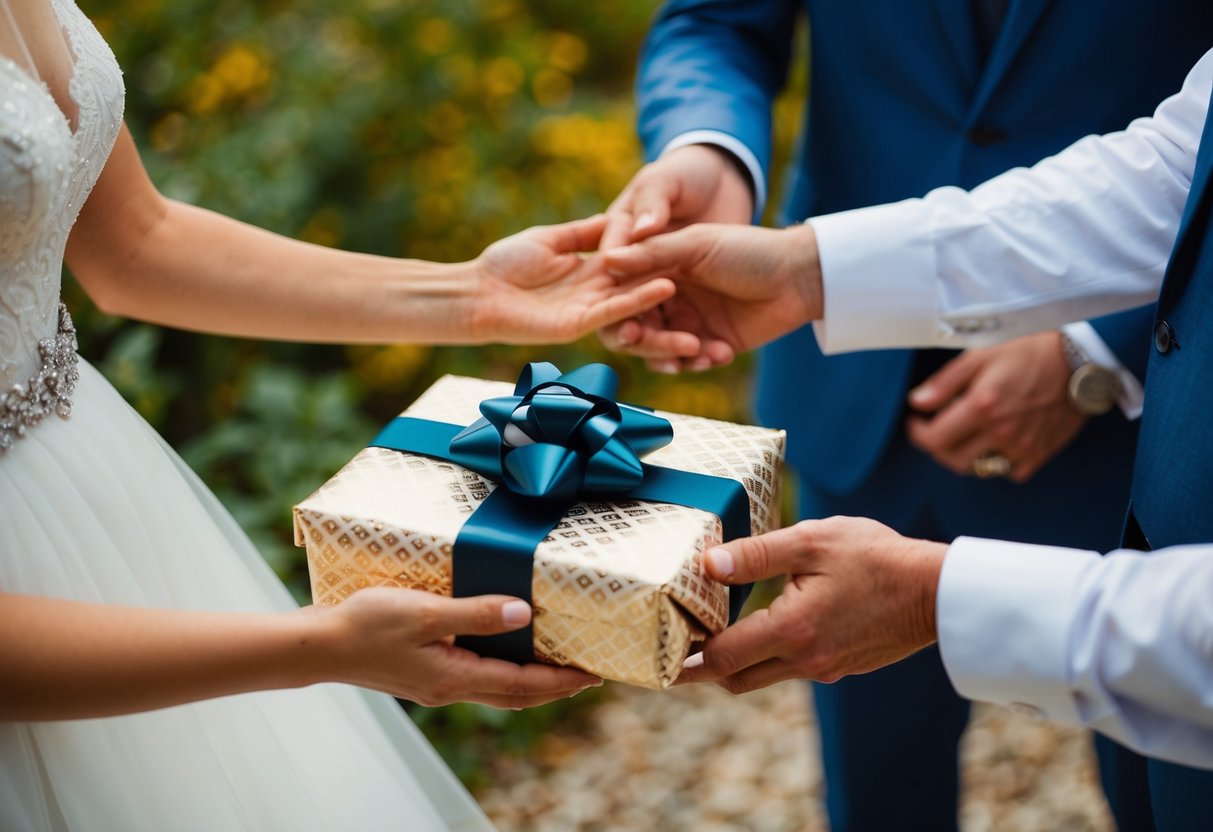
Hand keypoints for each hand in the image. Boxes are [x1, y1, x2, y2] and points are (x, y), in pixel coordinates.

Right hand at [318, 588, 601, 708]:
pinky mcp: (423, 674)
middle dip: (553, 687)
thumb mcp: (426, 613)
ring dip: (529, 680)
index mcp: (456, 678)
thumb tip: (524, 614)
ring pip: (495, 688)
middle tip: (586, 675)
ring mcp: (436, 684)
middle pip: (515, 694)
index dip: (560, 681)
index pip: (523, 684)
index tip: (593, 675)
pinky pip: (476, 676)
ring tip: (555, 666)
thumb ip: (476, 613)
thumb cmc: (367, 625)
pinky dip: (501, 669)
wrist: (320, 645)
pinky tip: (501, 651)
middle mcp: (450, 688)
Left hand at [469, 214, 694, 353]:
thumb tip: (612, 219)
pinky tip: (664, 287)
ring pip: (636, 307)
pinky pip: (614, 311)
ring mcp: (590, 309)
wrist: (476, 293)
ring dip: (667, 305)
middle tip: (713, 288)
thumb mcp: (550, 239)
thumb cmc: (505, 264)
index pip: (636, 265)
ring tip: (700, 298)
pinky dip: (638, 300)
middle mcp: (597, 293)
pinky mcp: (578, 322)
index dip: (664, 259)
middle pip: (644, 293)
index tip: (697, 246)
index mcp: (592, 273)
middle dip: (677, 296)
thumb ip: (583, 233)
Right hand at [598, 145, 754, 364]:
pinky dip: (698, 361)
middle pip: (636, 326)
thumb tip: (608, 259)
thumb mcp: (698, 245)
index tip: (622, 317)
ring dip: (671, 353)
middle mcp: (667, 297)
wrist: (798, 276)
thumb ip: (654, 253)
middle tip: (646, 340)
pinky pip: (689, 361)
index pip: (624, 291)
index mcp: (659, 266)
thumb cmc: (749, 250)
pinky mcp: (708, 343)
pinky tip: (719, 353)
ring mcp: (687, 322)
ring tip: (695, 347)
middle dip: (643, 337)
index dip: (618, 306)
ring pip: (659, 349)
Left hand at [677, 517, 945, 694]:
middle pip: (735, 679)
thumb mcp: (812, 541)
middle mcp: (805, 660)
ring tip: (712, 635)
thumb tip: (708, 565)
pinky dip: (768, 655)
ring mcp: (824, 668)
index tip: (662, 650)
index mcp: (793, 629)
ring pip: (763, 677)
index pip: (723, 657)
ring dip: (736, 662)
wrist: (939, 591)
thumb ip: (757, 554)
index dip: (688, 656)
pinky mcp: (840, 667)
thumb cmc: (877, 557)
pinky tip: (764, 626)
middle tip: (675, 648)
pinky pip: (791, 669)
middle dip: (703, 668)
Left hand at [906, 331, 1087, 482]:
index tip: (917, 422)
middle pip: (952, 459)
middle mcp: (1001, 432)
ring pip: (978, 468)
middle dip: (938, 446)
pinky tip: (997, 442)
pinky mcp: (1040, 454)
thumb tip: (916, 403)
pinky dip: (998, 462)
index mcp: (982, 406)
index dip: (918, 433)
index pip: (934, 439)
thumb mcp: (979, 357)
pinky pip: (1010, 472)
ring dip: (965, 455)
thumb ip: (944, 384)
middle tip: (939, 429)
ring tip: (967, 433)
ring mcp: (1022, 447)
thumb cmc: (1027, 354)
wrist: (1077, 361)